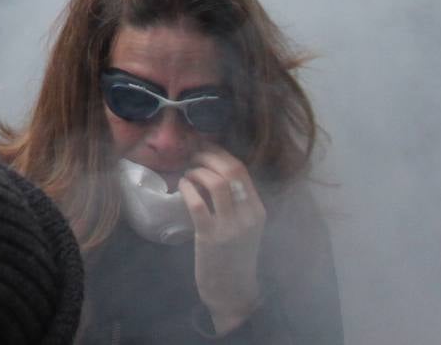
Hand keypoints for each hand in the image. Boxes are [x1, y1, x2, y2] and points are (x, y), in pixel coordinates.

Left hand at [180, 145, 267, 333]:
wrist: (232, 292)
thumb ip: (235, 202)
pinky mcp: (211, 237)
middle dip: (207, 156)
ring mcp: (231, 227)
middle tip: (192, 156)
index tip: (204, 148)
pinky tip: (182, 186)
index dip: (219, 154)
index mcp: (258, 211)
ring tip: (188, 173)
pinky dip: (187, 188)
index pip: (241, 170)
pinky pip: (197, 203)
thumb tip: (212, 168)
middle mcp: (249, 216)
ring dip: (196, 171)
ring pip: (216, 183)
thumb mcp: (244, 226)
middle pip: (230, 171)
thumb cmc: (233, 256)